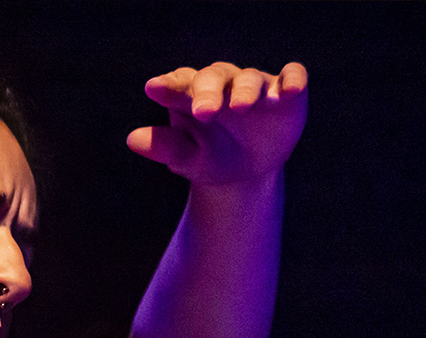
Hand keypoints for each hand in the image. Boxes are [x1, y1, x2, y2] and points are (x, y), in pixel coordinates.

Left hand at [127, 62, 307, 186]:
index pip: (179, 83)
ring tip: (240, 107)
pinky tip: (288, 91)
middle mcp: (223, 84)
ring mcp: (255, 85)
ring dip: (245, 91)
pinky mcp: (286, 91)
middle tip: (203, 112)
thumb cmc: (211, 158)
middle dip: (208, 92)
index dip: (168, 85)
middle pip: (213, 77)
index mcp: (193, 94)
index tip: (154, 89)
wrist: (248, 173)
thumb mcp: (187, 159)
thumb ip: (165, 147)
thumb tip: (133, 139)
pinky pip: (292, 76)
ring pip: (250, 79)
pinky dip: (292, 80)